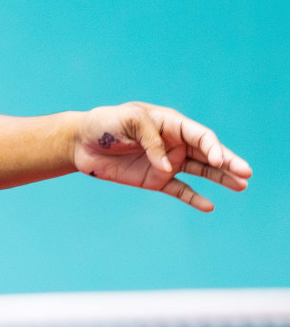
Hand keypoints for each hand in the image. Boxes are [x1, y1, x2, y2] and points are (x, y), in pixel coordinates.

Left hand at [72, 102, 251, 210]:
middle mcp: (174, 143)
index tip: (220, 160)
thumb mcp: (128, 120)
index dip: (213, 147)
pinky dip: (193, 198)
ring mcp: (166, 163)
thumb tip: (166, 167)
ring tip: (241, 186)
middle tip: (247, 173)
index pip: (201, 135)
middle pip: (208, 154)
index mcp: (171, 124)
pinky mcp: (155, 180)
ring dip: (221, 178)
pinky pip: (179, 190)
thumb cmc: (104, 124)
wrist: (80, 142)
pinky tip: (209, 206)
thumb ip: (150, 139)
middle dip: (229, 163)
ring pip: (201, 171)